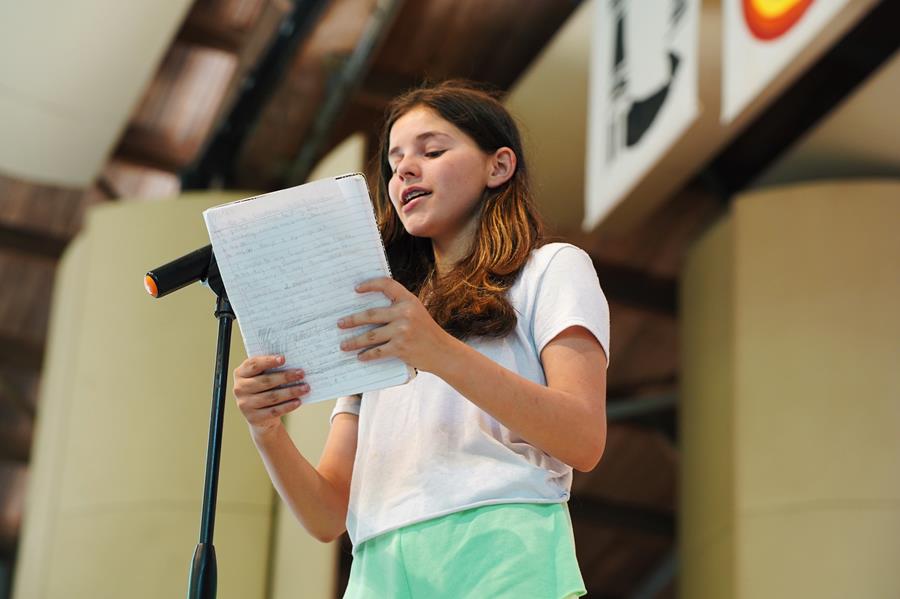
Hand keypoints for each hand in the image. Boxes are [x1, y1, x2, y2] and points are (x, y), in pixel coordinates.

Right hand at [233, 355, 308, 434]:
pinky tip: (298, 401)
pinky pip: (274, 410)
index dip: (268, 361)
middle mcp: (240, 388)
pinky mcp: (254, 417)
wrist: (260, 416)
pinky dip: (288, 406)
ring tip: (305, 388)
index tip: (283, 359)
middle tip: (301, 373)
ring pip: (272, 396)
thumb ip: (270, 368)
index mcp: (240, 374)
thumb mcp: (262, 377)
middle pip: (265, 381)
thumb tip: (292, 362)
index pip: (253, 365)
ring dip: (291, 391)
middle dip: (286, 377)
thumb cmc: (264, 389)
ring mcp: (245, 404)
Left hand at [337, 277, 453, 373]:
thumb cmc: (427, 332)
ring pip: (370, 335)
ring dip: (354, 341)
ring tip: (344, 344)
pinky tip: (359, 357)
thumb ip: (398, 309)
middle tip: (340, 323)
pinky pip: (377, 351)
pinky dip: (366, 355)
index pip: (387, 285)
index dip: (370, 284)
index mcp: (409, 300)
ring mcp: (402, 330)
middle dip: (352, 320)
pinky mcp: (400, 347)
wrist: (443, 352)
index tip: (356, 289)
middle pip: (371, 314)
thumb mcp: (416, 313)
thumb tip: (369, 312)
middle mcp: (405, 313)